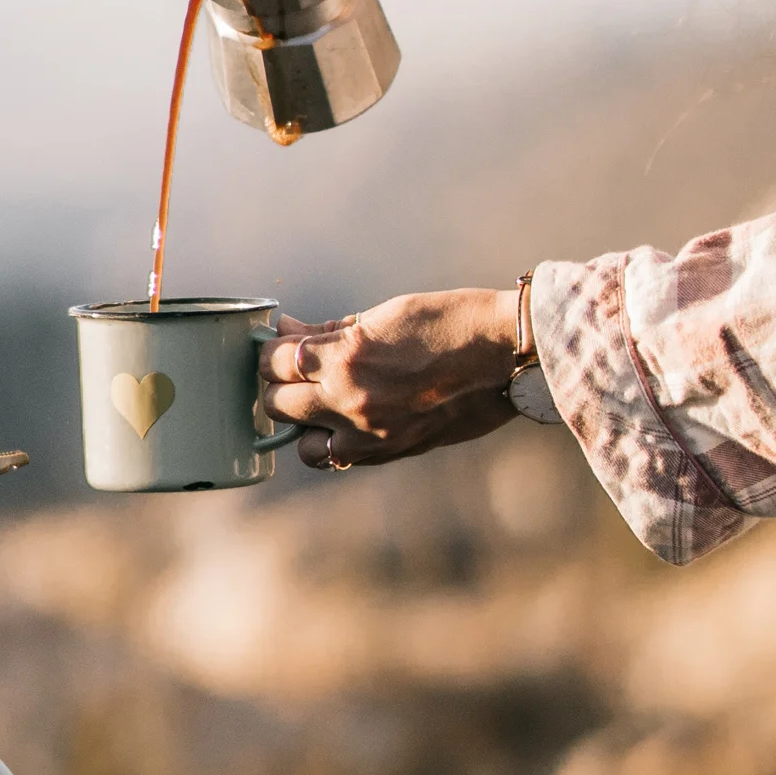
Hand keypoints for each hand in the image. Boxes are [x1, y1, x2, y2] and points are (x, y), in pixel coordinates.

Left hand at [260, 288, 521, 469]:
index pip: (276, 361)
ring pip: (301, 444)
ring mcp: (367, 434)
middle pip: (276, 404)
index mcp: (346, 358)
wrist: (505, 357)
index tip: (277, 345)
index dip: (271, 352)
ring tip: (318, 404)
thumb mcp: (384, 316)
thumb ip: (329, 331)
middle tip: (292, 373)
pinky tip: (344, 422)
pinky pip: (337, 458)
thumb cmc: (449, 323)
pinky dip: (331, 443)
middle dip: (277, 385)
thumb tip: (286, 329)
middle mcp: (349, 400)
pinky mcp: (387, 452)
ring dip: (302, 425)